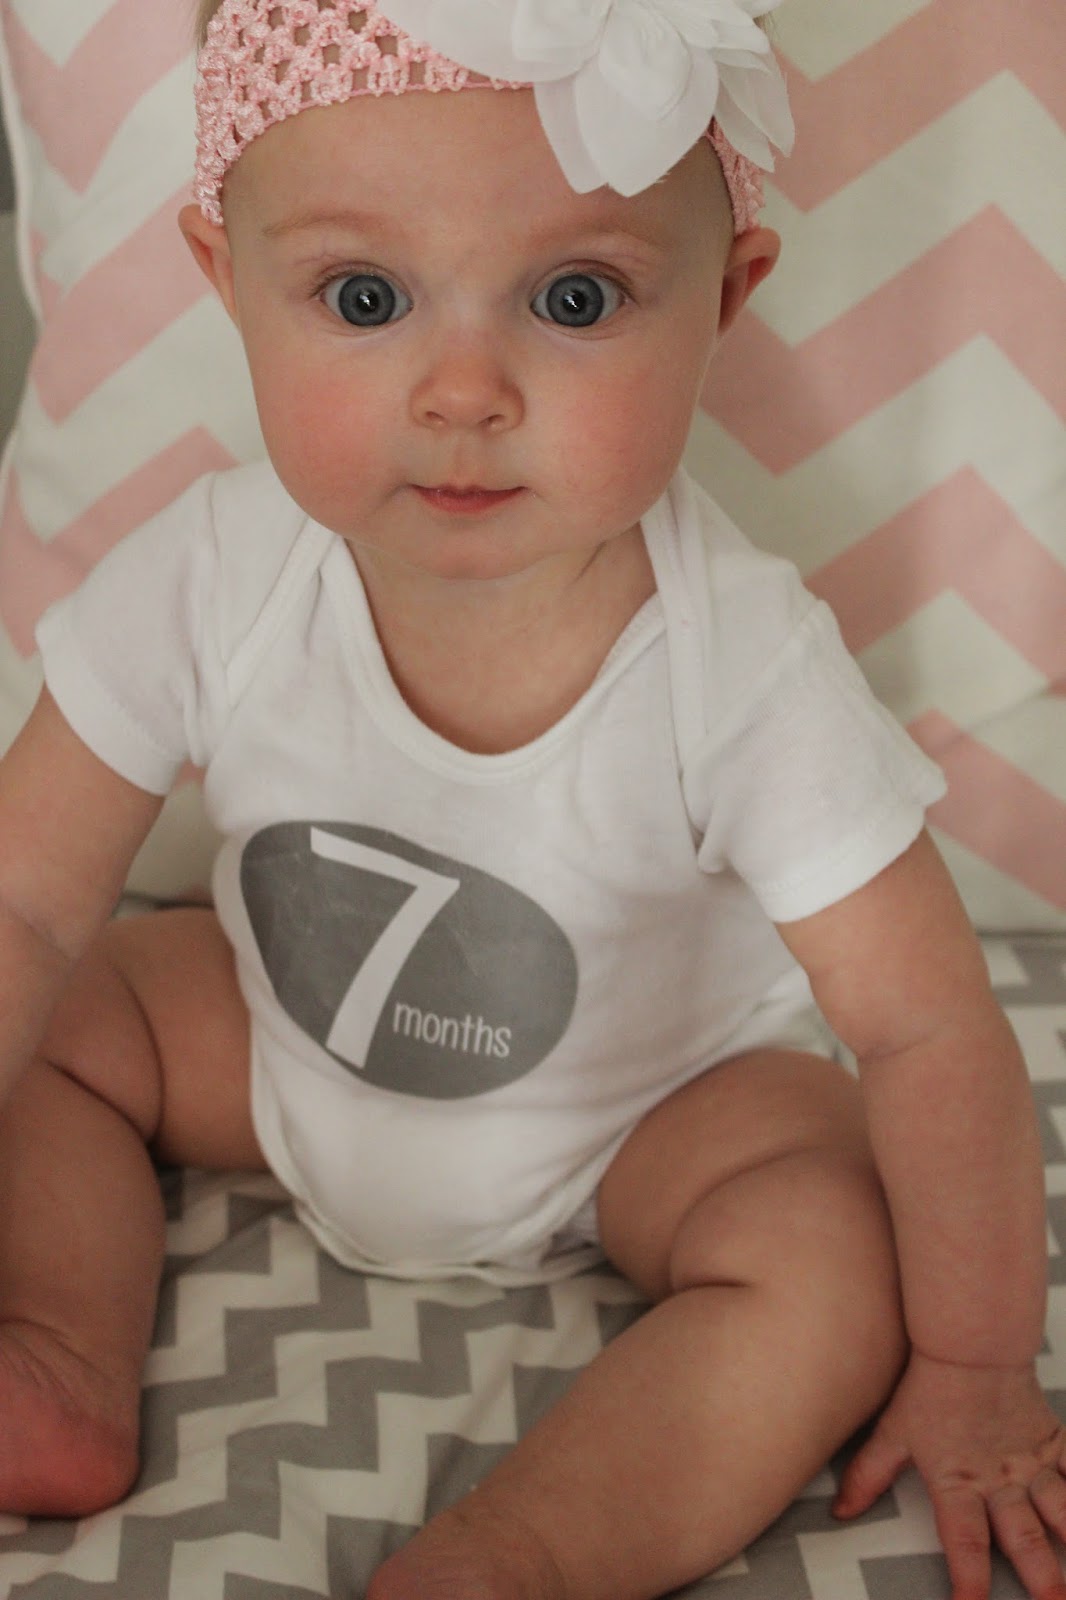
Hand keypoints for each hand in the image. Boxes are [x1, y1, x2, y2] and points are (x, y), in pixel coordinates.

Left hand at [833, 1350, 1065, 1599]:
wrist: (970, 1346)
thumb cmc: (929, 1388)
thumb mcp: (892, 1434)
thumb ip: (869, 1476)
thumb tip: (840, 1511)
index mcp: (958, 1483)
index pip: (964, 1542)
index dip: (968, 1581)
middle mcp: (999, 1481)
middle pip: (1024, 1538)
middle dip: (1041, 1578)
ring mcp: (1031, 1463)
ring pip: (1060, 1512)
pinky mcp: (1053, 1444)